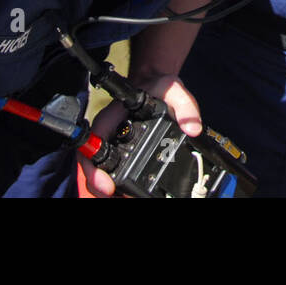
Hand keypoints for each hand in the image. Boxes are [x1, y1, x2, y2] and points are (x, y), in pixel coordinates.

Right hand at [77, 74, 202, 196]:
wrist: (158, 88)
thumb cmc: (159, 88)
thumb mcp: (173, 89)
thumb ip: (185, 105)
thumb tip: (193, 129)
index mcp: (113, 116)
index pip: (94, 140)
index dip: (93, 165)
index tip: (106, 183)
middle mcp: (109, 132)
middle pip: (91, 161)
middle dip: (97, 182)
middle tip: (110, 193)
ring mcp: (114, 144)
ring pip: (101, 170)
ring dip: (107, 186)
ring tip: (125, 196)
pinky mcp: (123, 154)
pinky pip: (114, 171)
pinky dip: (118, 184)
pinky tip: (131, 192)